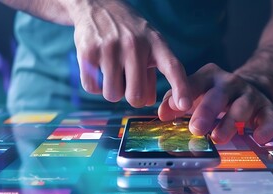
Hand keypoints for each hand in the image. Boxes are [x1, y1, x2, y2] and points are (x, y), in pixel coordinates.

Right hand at [69, 0, 191, 109]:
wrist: (97, 5)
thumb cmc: (128, 32)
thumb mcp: (148, 44)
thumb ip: (152, 73)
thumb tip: (149, 101)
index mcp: (156, 43)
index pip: (172, 67)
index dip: (181, 88)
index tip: (184, 105)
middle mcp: (135, 44)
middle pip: (136, 96)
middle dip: (132, 97)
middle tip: (129, 83)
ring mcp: (111, 47)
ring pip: (112, 94)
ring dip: (112, 90)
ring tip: (112, 71)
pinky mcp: (88, 52)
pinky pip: (92, 88)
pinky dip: (95, 85)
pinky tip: (98, 69)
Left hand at [158, 63, 272, 143]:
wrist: (251, 87)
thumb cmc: (213, 95)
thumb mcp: (194, 93)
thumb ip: (175, 102)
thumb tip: (162, 113)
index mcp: (209, 76)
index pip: (194, 84)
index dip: (183, 97)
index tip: (172, 112)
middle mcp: (230, 82)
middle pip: (218, 95)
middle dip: (206, 112)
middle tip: (195, 129)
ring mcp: (249, 94)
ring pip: (242, 106)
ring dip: (230, 122)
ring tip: (218, 138)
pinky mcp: (266, 107)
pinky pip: (269, 116)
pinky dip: (266, 127)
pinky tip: (258, 137)